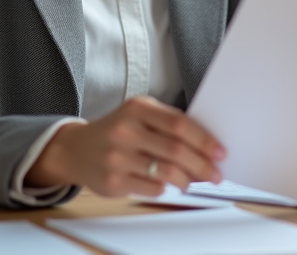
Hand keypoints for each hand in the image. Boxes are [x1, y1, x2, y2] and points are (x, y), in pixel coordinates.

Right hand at [25, 96, 225, 196]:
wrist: (76, 149)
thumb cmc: (116, 130)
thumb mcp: (138, 115)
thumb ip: (167, 124)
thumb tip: (206, 146)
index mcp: (137, 108)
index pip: (179, 123)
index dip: (204, 139)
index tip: (220, 152)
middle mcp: (125, 130)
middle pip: (176, 150)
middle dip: (202, 164)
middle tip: (215, 173)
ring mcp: (117, 156)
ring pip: (166, 172)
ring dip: (188, 180)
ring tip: (194, 181)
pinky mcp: (113, 180)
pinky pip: (152, 188)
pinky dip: (167, 188)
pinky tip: (169, 185)